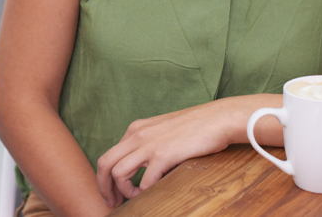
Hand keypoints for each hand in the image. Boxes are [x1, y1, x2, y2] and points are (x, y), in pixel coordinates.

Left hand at [95, 99, 242, 206]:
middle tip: (113, 202)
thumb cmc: (194, 128)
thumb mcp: (162, 131)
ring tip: (134, 198)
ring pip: (118, 173)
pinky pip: (144, 182)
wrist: (217, 119)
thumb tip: (141, 167)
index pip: (108, 155)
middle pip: (104, 163)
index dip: (105, 178)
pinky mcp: (164, 155)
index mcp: (135, 130)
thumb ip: (148, 144)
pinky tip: (151, 195)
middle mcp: (137, 135)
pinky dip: (144, 193)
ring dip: (123, 192)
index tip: (113, 192)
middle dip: (104, 187)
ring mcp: (149, 144)